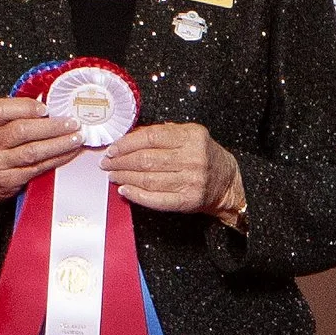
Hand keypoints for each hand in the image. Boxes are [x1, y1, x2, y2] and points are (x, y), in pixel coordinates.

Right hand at [0, 97, 82, 224]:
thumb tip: (46, 101)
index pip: (0, 110)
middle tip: (71, 122)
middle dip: (51, 126)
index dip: (25, 107)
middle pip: (21, 131)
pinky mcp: (10, 179)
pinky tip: (69, 152)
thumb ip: (11, 114)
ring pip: (33, 151)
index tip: (46, 108)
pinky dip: (57, 158)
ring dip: (59, 143)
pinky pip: (38, 167)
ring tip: (76, 137)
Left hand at [102, 120, 243, 220]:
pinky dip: (137, 195)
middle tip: (107, 163)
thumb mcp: (190, 135)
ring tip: (112, 175)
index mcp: (191, 137)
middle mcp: (193, 158)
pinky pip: (156, 199)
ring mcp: (191, 181)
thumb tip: (129, 139)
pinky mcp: (188, 200)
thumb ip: (163, 134)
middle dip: (120, 162)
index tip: (113, 148)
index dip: (126, 143)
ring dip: (125, 177)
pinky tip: (125, 190)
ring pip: (148, 179)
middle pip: (146, 159)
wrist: (228, 182)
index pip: (150, 138)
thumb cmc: (205, 156)